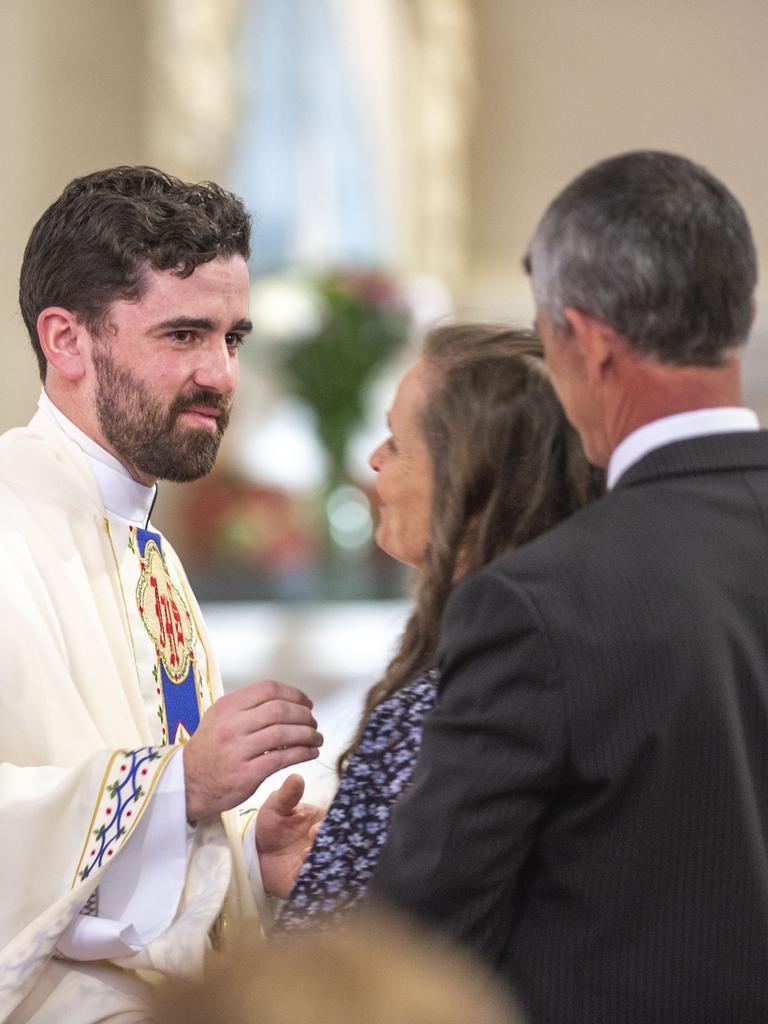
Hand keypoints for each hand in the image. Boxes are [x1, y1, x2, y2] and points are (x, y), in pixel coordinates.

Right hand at [183, 680, 322, 820]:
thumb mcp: (219, 717)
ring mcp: (238, 749)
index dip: (294, 694)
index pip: (268, 689)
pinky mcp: (247, 774)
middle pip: (280, 710)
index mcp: (227, 706)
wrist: (187, 782)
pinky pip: (283, 758)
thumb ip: (247, 706)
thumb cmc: (209, 748)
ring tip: (316, 738)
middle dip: (304, 715)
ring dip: (308, 734)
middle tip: (313, 722)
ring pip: (284, 733)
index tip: (306, 703)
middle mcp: (232, 725)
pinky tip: (311, 752)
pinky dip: (303, 753)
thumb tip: (286, 701)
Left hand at [256, 774, 324, 897]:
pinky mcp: (310, 881)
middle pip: (337, 846)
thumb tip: (296, 777)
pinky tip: (298, 872)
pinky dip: (310, 878)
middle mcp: (326, 843)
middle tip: (310, 844)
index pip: (335, 824)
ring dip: (319, 862)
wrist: (257, 853)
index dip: (327, 827)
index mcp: (323, 822)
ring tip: (302, 858)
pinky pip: (317, 882)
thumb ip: (287, 794)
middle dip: (326, 846)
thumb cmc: (272, 825)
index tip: (313, 829)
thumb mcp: (276, 806)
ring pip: (330, 864)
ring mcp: (320, 862)